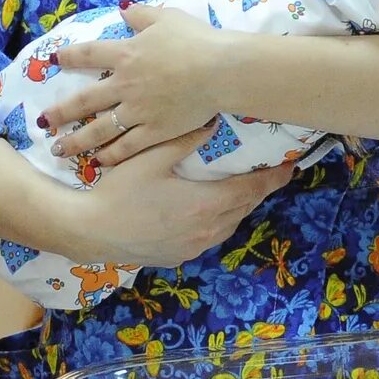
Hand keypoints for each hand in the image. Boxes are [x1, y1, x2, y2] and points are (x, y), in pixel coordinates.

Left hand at [44, 4, 226, 166]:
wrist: (220, 70)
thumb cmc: (195, 40)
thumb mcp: (166, 18)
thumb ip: (142, 15)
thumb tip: (123, 9)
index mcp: (126, 54)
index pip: (89, 54)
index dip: (69, 56)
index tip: (55, 60)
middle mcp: (124, 85)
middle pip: (85, 100)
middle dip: (61, 112)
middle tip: (43, 122)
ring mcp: (138, 111)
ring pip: (99, 129)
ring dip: (77, 141)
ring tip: (59, 150)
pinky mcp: (155, 131)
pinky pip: (127, 146)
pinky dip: (111, 155)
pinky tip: (99, 162)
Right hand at [60, 128, 290, 264]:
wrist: (89, 231)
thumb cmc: (119, 191)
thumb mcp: (150, 158)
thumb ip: (184, 139)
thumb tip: (213, 121)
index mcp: (205, 205)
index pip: (251, 189)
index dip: (272, 177)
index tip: (289, 166)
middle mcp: (207, 231)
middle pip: (243, 208)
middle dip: (257, 190)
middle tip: (269, 172)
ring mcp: (193, 248)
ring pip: (229, 225)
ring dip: (238, 207)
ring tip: (242, 188)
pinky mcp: (179, 257)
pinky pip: (210, 237)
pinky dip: (218, 222)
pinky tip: (209, 210)